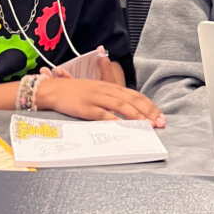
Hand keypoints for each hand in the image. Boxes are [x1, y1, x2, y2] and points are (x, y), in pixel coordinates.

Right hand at [37, 73, 164, 126]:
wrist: (53, 90)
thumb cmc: (75, 92)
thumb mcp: (96, 91)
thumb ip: (111, 98)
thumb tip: (126, 111)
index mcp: (110, 86)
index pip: (135, 95)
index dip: (149, 105)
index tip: (160, 115)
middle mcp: (106, 90)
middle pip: (132, 100)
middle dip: (148, 112)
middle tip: (159, 123)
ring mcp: (97, 98)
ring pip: (121, 105)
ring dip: (137, 116)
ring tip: (147, 125)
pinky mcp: (86, 107)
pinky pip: (103, 114)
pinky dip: (115, 120)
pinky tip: (124, 126)